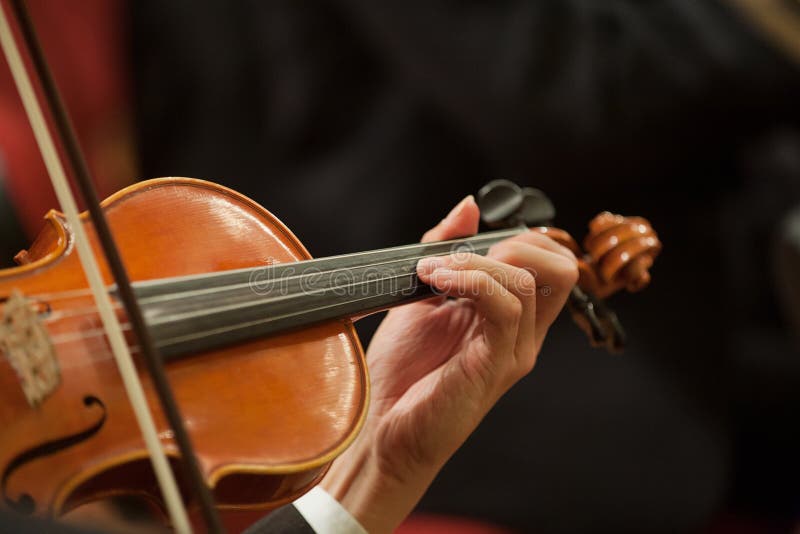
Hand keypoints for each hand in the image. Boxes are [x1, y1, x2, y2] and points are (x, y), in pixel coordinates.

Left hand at [321, 196, 577, 532]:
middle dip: (511, 242)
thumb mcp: (422, 296)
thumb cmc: (402, 370)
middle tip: (459, 255)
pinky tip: (435, 279)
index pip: (550, 261)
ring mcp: (513, 350)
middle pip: (559, 266)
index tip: (463, 241)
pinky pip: (505, 306)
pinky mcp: (495, 365)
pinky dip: (471, 280)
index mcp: (511, 318)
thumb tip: (470, 205)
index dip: (516, 237)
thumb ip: (447, 250)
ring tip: (431, 270)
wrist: (381, 430)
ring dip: (476, 260)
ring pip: (529, 279)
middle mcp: (522, 333)